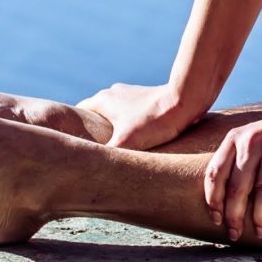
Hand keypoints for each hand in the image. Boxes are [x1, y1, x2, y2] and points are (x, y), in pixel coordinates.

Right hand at [78, 81, 203, 149]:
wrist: (187, 100)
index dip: (74, 130)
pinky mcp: (148, 98)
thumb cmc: (154, 122)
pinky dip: (131, 125)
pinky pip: (132, 114)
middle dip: (96, 133)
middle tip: (98, 153)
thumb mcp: (124, 143)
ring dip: (115, 129)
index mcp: (102, 100)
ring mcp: (132, 93)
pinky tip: (139, 140)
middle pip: (96, 116)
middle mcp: (114, 93)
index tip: (75, 146)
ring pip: (116, 114)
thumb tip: (85, 168)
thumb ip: (103, 154)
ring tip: (119, 149)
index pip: (77, 114)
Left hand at [203, 101, 261, 241]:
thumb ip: (234, 163)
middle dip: (235, 215)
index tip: (217, 220)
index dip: (213, 200)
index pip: (215, 173)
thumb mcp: (249, 141)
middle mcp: (252, 140)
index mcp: (234, 139)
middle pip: (238, 186)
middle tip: (236, 234)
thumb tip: (218, 204)